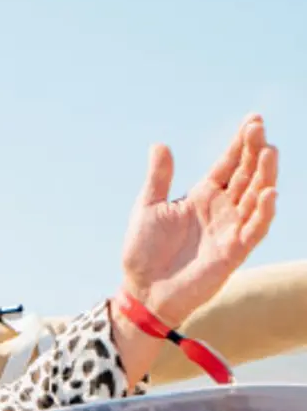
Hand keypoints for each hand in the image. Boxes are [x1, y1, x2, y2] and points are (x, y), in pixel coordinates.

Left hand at [119, 114, 278, 327]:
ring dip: (265, 175)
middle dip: (255, 152)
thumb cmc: (143, 251)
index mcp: (202, 196)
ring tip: (269, 152)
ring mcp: (230, 229)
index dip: (240, 144)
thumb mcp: (147, 207)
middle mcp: (222, 209)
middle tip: (259, 128)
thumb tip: (160, 144)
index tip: (253, 120)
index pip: (228, 164)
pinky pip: (254, 230)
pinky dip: (263, 212)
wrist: (141, 290)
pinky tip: (269, 192)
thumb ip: (159, 178)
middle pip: (246, 175)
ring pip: (256, 198)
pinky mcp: (233, 252)